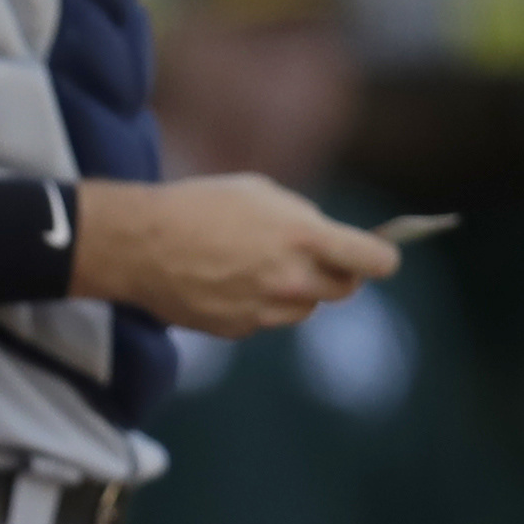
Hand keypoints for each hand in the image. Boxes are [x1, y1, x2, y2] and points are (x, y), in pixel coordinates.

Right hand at [71, 174, 396, 335]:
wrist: (140, 244)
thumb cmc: (198, 206)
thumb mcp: (260, 193)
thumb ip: (301, 218)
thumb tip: (325, 238)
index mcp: (304, 237)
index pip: (372, 261)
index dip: (382, 259)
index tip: (381, 258)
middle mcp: (292, 280)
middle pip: (344, 290)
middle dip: (338, 274)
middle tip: (316, 259)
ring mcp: (266, 310)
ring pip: (305, 309)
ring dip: (296, 292)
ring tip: (258, 268)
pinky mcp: (240, 330)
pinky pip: (266, 320)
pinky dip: (258, 305)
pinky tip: (227, 282)